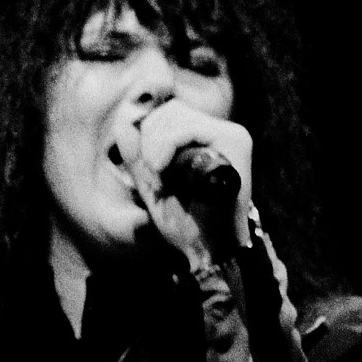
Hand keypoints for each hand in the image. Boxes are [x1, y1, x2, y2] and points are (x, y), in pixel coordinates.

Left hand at [124, 100, 254, 272]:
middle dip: (150, 142)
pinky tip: (163, 172)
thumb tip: (124, 121)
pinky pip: (186, 129)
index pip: (171, 113)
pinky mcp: (236, 144)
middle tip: (156, 178)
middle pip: (172, 110)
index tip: (151, 171)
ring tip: (164, 179)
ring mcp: (234, 137)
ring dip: (156, 148)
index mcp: (210, 139)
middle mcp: (226, 133)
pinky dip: (165, 147)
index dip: (149, 136)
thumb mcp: (152, 182)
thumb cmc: (184, 223)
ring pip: (176, 116)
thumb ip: (138, 154)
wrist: (208, 251)